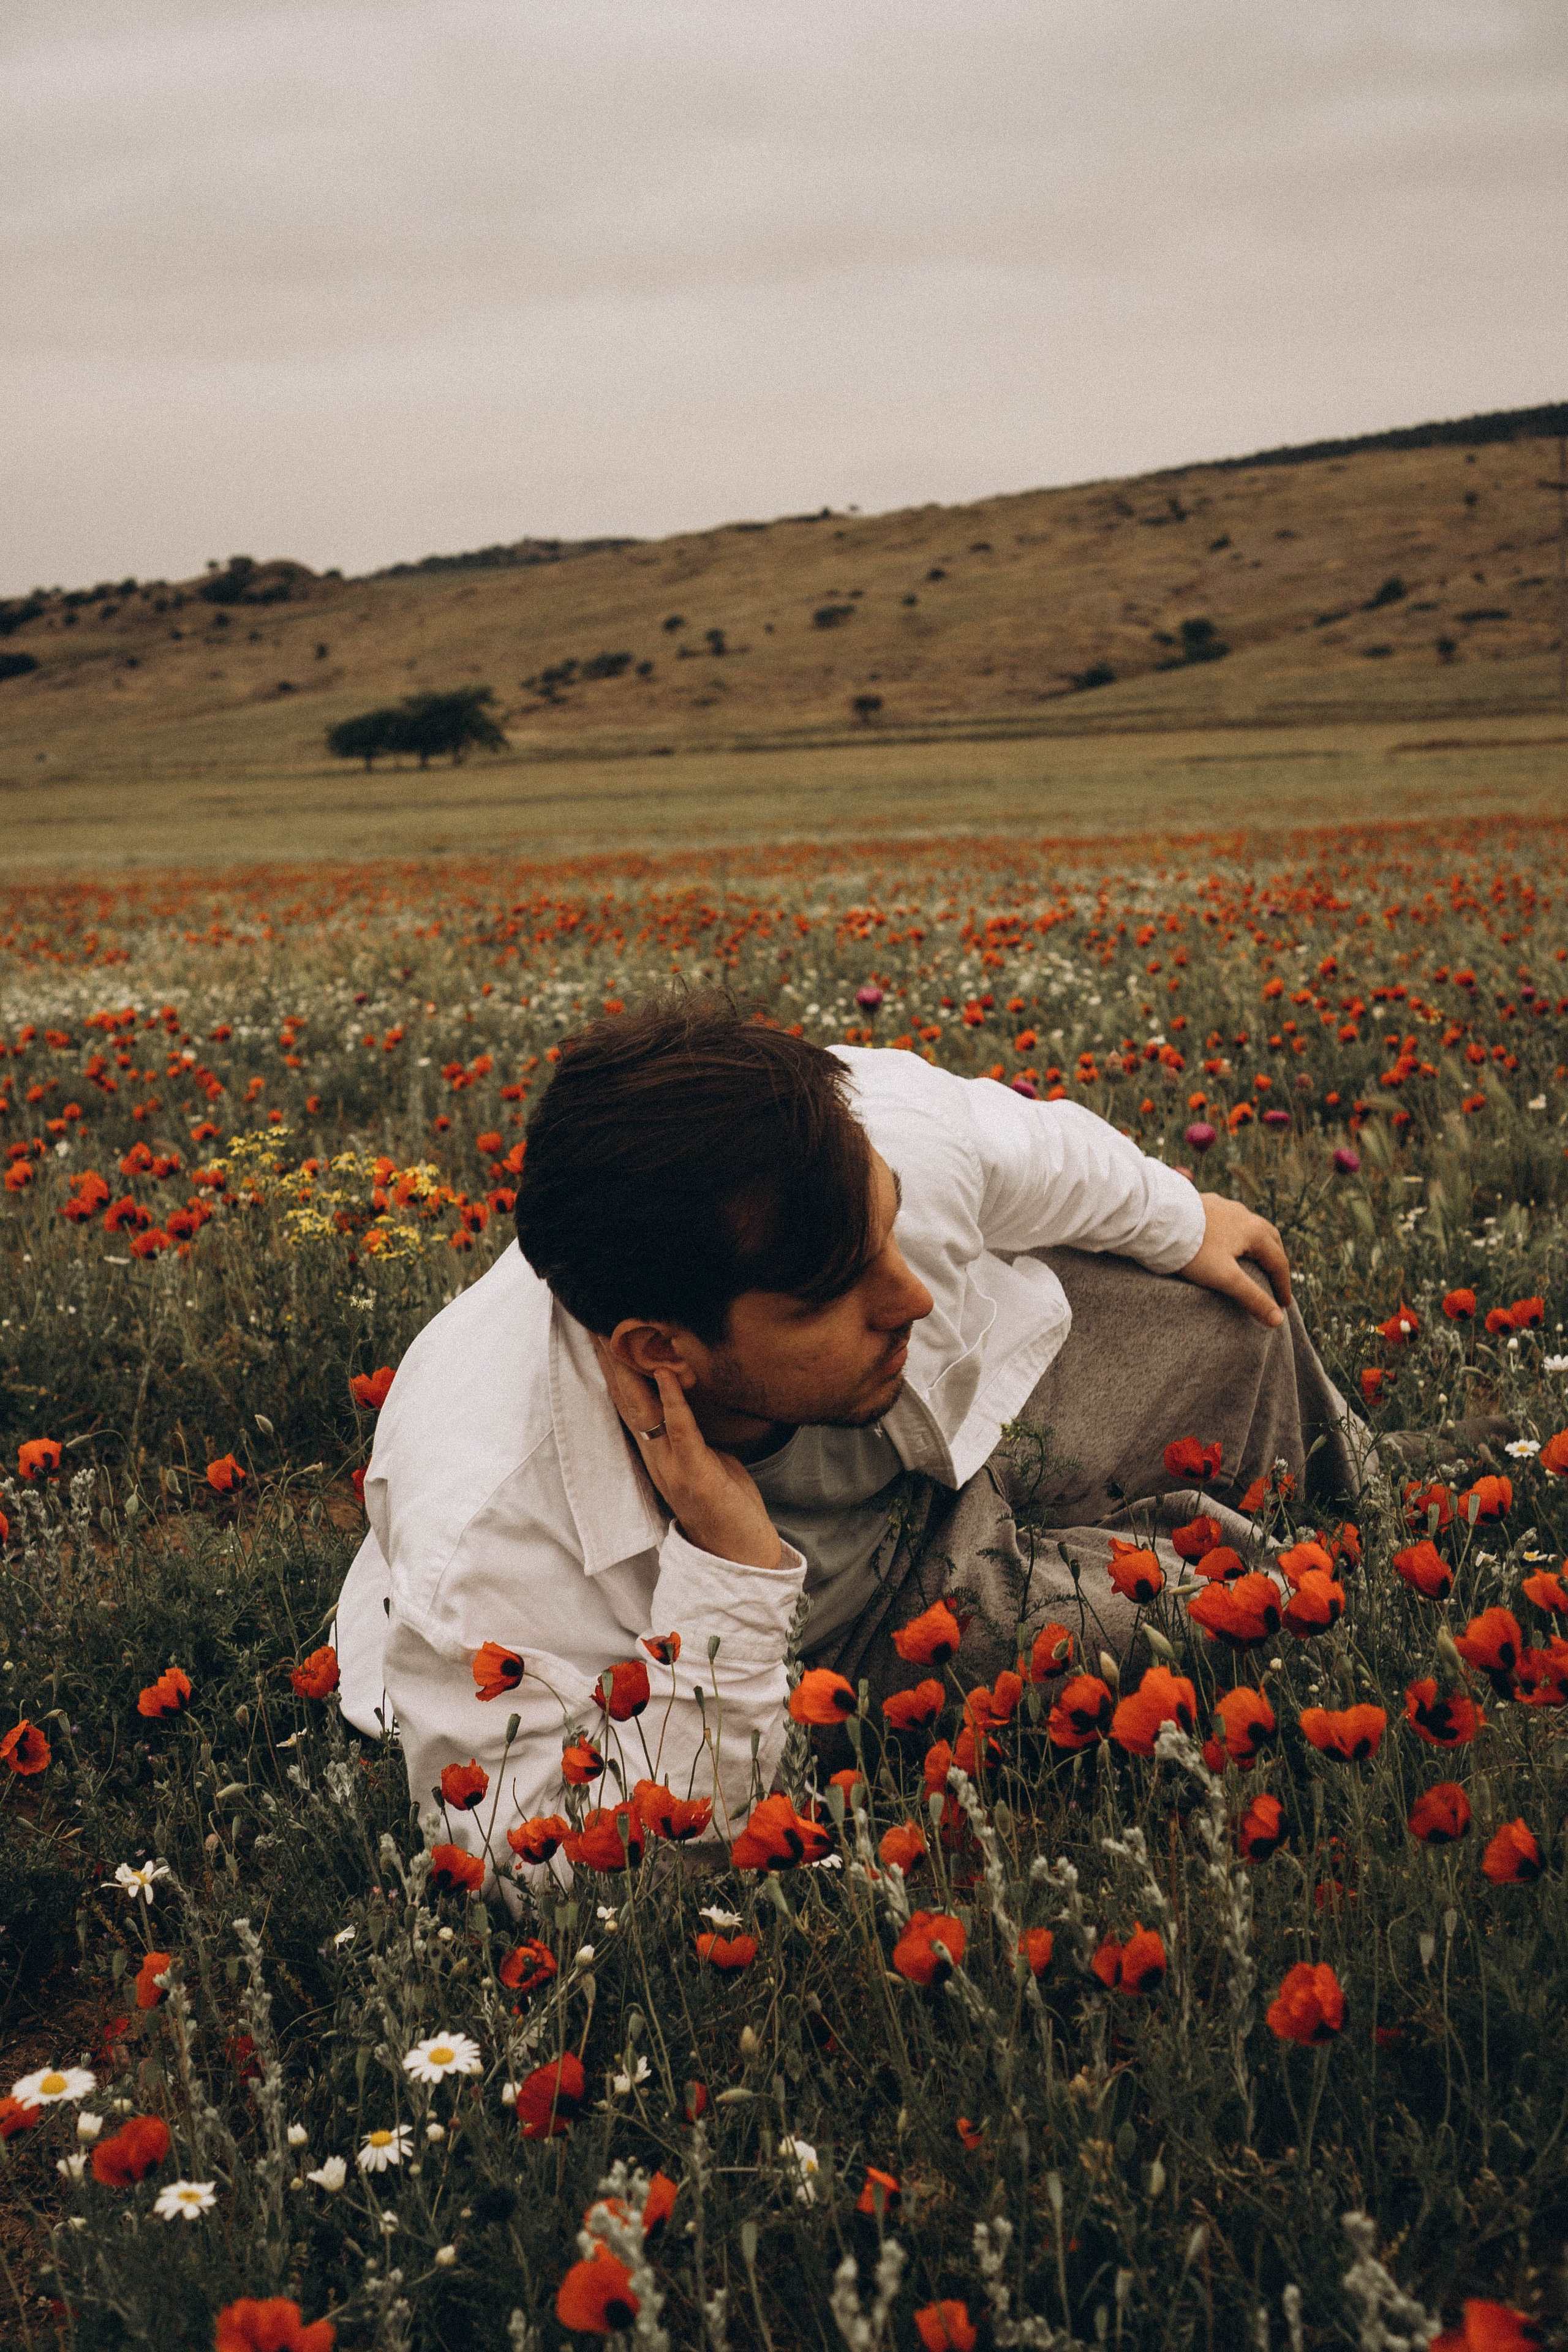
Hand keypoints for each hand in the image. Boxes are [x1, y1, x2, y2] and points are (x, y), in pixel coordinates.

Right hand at [592, 1339, 784, 1570]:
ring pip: (643, 1411)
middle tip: (595, 1321)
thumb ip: (687, 1428)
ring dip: (631, 1371)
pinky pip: (680, 1430)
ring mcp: (671, 1465)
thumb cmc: (724, 1501)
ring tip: (618, 1335)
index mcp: (655, 1450)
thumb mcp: (702, 1456)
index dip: (612, 1366)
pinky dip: (673, 1399)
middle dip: (609, 1360)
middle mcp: (654, 1455)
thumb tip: (684, 1395)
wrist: (737, 1550)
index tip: (600, 1332)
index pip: (627, 1400)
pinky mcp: (695, 1472)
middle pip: (625, 1399)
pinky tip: (666, 1373)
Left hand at [1179, 1193, 1290, 1329]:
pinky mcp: (1206, 1204)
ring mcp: (1225, 1207)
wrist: (1156, 1220)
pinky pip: (1229, 1221)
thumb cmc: (1192, 1250)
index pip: (1278, 1262)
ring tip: (1254, 1261)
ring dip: (1257, 1246)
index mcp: (1254, 1230)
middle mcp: (1244, 1214)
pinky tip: (1226, 1241)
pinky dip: (1236, 1236)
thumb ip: (1252, 1298)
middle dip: (1275, 1261)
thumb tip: (1278, 1320)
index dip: (1283, 1286)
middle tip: (1276, 1281)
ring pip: (1249, 1227)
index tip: (1283, 1306)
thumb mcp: (1225, 1278)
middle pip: (1270, 1239)